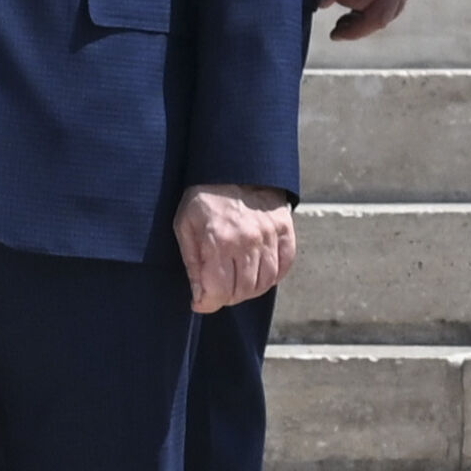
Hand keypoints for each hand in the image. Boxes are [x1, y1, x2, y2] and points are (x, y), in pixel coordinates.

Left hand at [174, 183, 294, 314]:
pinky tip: (258, 274)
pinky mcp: (284, 231)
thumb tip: (199, 296)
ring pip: (265, 282)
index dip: (207, 304)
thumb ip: (192, 264)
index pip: (218, 291)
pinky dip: (272, 277)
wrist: (235, 167)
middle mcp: (247, 241)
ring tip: (236, 283)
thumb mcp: (185, 227)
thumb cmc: (205, 198)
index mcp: (219, 241)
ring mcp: (269, 236)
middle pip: (242, 290)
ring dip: (249, 290)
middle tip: (218, 291)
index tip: (201, 303)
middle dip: (227, 298)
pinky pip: (284, 266)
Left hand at [316, 0, 422, 40]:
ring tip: (346, 24)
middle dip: (356, 29)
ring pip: (390, 14)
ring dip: (368, 22)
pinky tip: (363, 10)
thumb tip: (322, 5)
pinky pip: (397, 3)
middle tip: (335, 35)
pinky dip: (380, 10)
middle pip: (378, 19)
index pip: (354, 0)